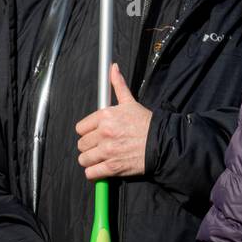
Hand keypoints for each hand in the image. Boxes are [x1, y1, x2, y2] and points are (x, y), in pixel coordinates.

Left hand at [75, 63, 152, 180]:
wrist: (161, 143)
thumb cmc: (145, 122)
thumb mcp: (130, 102)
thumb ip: (118, 85)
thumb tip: (113, 67)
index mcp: (104, 116)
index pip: (80, 128)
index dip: (87, 132)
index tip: (94, 135)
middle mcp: (103, 133)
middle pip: (81, 144)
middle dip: (88, 147)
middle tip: (98, 148)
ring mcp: (107, 151)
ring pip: (84, 159)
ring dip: (89, 161)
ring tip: (98, 159)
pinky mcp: (113, 168)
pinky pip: (91, 173)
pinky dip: (94, 174)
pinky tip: (100, 170)